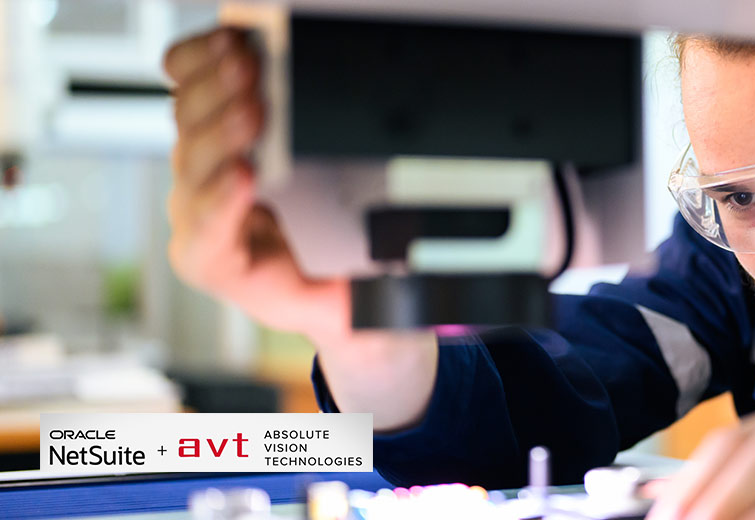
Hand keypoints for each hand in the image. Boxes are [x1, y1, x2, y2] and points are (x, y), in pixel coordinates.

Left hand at [163, 27, 346, 341]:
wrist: (330, 274)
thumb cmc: (339, 290)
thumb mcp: (356, 314)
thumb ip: (364, 310)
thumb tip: (392, 288)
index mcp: (225, 266)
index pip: (207, 239)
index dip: (219, 208)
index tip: (247, 180)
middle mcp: (204, 214)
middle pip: (194, 169)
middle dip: (221, 134)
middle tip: (255, 108)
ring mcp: (203, 170)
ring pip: (190, 126)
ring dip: (214, 92)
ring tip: (247, 67)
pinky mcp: (213, 131)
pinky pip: (189, 93)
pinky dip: (203, 67)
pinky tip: (228, 47)